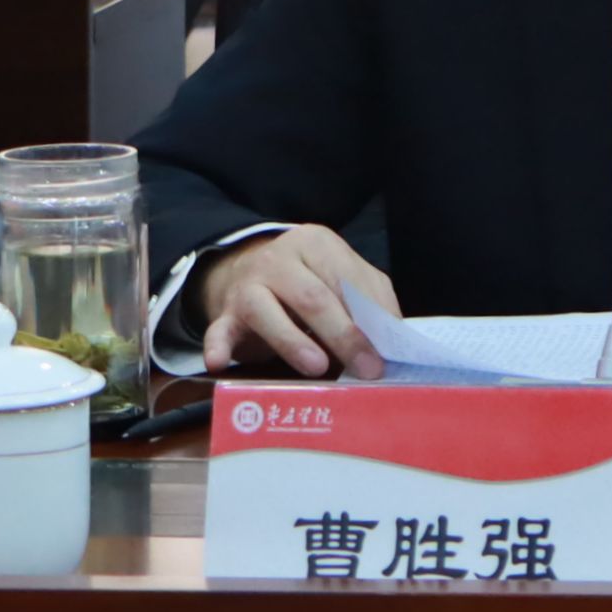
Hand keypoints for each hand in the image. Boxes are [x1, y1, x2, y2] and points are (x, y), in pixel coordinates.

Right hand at [193, 225, 399, 378]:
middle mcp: (279, 259)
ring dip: (293, 342)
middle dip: (344, 335)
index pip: (347, 278)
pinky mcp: (224, 313)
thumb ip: (369, 298)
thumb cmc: (306, 280)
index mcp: (316, 244)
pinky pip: (218, 329)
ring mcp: (247, 285)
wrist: (245, 271)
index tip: (389, 349)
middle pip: (313, 296)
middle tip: (366, 368)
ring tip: (318, 367)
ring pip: (267, 311)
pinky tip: (219, 362)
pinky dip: (217, 346)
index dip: (370, 315)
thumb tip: (394, 335)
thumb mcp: (340, 276)